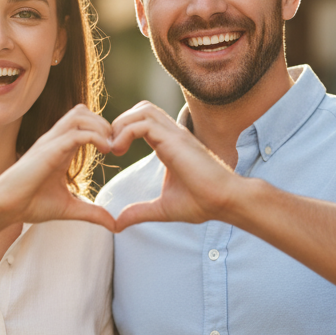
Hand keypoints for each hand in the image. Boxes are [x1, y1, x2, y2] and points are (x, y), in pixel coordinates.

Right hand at [0, 104, 114, 229]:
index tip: (116, 151)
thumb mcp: (69, 208)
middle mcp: (55, 140)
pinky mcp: (48, 150)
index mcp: (60, 148)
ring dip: (100, 126)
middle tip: (115, 146)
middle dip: (104, 124)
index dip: (103, 130)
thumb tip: (114, 225)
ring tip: (110, 147)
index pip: (83, 122)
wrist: (5, 207)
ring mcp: (50, 143)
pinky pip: (76, 133)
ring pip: (79, 115)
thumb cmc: (30, 204)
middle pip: (82, 111)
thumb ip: (92, 212)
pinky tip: (104, 150)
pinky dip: (95, 136)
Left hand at [108, 101, 241, 229]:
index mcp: (169, 145)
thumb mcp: (162, 209)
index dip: (122, 131)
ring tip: (114, 149)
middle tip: (110, 149)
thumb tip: (117, 225)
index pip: (142, 122)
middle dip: (119, 123)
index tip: (112, 154)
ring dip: (121, 125)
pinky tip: (120, 151)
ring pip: (142, 110)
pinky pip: (143, 124)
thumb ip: (139, 212)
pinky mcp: (175, 140)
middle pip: (141, 109)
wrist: (225, 202)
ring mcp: (175, 135)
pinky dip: (125, 132)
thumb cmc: (202, 203)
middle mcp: (172, 135)